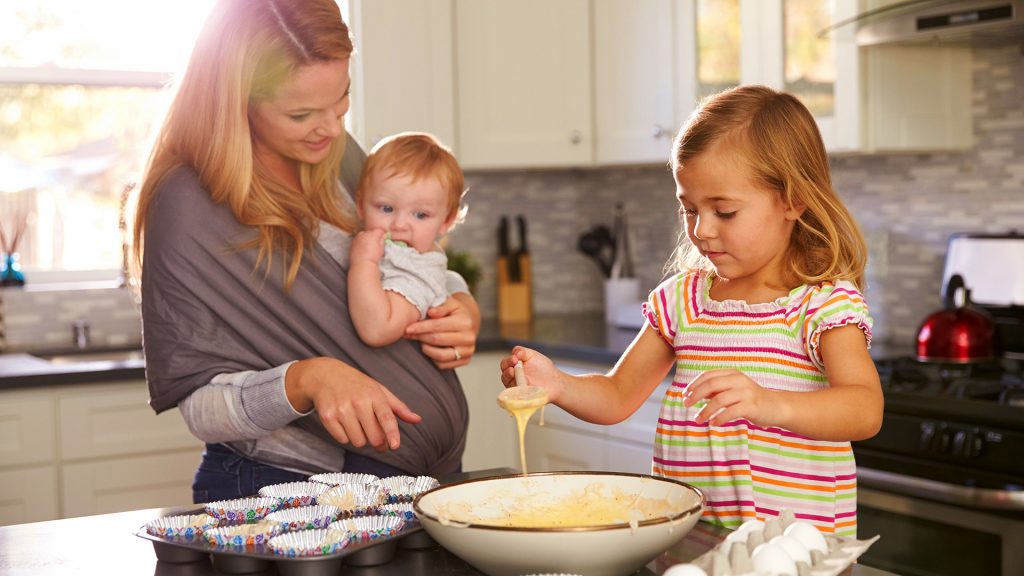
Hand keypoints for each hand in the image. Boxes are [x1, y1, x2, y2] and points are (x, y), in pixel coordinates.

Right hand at [286, 357, 421, 450]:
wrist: (326, 375)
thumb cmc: (357, 384)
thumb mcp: (379, 390)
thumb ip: (398, 407)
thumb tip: (417, 419)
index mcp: (374, 395)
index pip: (386, 417)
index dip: (391, 433)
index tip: (394, 446)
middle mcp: (358, 402)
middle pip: (373, 436)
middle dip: (379, 443)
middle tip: (379, 442)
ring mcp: (341, 409)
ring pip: (357, 441)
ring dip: (361, 439)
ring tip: (359, 426)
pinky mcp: (327, 417)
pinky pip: (342, 439)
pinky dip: (346, 436)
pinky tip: (345, 423)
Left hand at [351, 229, 385, 264]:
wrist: (362, 264)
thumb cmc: (373, 257)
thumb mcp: (381, 249)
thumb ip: (382, 240)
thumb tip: (383, 237)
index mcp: (373, 234)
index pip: (379, 230)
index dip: (381, 235)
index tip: (382, 240)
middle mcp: (364, 233)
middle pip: (370, 232)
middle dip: (373, 236)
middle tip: (374, 245)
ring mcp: (357, 237)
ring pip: (363, 235)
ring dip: (366, 239)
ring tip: (367, 247)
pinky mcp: (352, 242)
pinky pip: (358, 239)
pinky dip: (360, 242)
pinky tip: (362, 249)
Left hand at [405, 295, 479, 368]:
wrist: (469, 322)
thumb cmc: (456, 312)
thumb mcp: (450, 303)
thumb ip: (441, 307)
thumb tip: (431, 312)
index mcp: (465, 322)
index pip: (437, 326)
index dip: (420, 328)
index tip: (408, 328)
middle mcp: (468, 338)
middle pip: (437, 340)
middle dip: (420, 337)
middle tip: (408, 334)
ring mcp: (468, 351)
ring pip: (440, 356)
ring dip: (425, 349)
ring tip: (420, 341)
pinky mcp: (465, 360)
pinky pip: (443, 364)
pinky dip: (432, 357)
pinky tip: (429, 348)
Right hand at [499, 346, 562, 402]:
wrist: (554, 381)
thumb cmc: (543, 369)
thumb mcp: (533, 355)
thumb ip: (523, 352)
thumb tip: (515, 352)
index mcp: (514, 367)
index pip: (505, 364)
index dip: (508, 361)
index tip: (515, 358)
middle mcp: (513, 378)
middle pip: (504, 374)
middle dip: (507, 368)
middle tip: (513, 365)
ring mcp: (517, 387)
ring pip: (507, 384)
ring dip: (508, 377)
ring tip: (513, 372)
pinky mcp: (522, 395)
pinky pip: (515, 394)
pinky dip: (516, 389)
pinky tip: (520, 384)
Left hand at [682, 368, 777, 426]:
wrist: (776, 406)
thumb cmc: (750, 399)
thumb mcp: (732, 390)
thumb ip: (716, 390)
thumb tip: (693, 393)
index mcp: (732, 374)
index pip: (708, 375)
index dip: (694, 385)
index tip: (685, 395)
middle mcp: (738, 380)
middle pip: (711, 385)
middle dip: (695, 395)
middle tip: (685, 405)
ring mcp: (746, 392)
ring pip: (719, 399)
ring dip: (705, 410)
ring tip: (697, 419)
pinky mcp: (752, 406)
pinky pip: (731, 412)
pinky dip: (719, 418)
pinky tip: (713, 423)